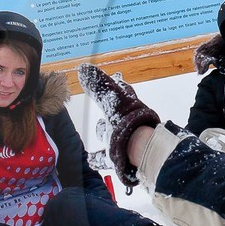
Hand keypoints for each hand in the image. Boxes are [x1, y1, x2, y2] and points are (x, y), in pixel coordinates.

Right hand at [77, 64, 160, 188]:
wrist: (141, 150)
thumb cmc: (128, 121)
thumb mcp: (112, 98)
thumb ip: (99, 85)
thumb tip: (83, 67)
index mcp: (127, 106)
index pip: (122, 91)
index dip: (116, 83)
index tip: (116, 76)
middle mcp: (126, 122)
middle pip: (117, 113)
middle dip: (111, 109)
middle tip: (107, 103)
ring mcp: (123, 140)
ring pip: (112, 134)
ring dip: (105, 131)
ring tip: (100, 129)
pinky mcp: (119, 157)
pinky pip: (105, 158)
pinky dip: (97, 157)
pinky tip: (90, 158)